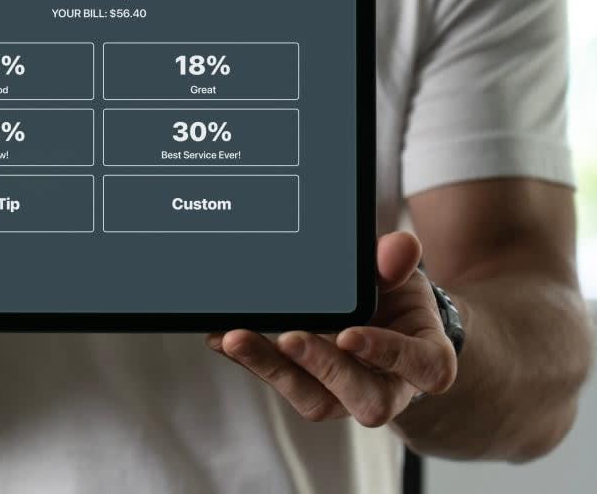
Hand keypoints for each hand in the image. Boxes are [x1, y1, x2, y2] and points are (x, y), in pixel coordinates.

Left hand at [207, 232, 458, 425]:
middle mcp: (386, 387)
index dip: (387, 354)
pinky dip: (250, 359)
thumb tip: (398, 247)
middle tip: (288, 338)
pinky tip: (222, 337)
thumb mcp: (400, 276)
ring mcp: (343, 394)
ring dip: (272, 369)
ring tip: (237, 338)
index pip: (422, 367)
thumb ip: (396, 262)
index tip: (349, 335)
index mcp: (425, 361)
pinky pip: (280, 382)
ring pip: (313, 399)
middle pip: (363, 399)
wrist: (382, 321)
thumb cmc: (395, 300)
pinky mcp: (307, 388)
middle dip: (322, 368)